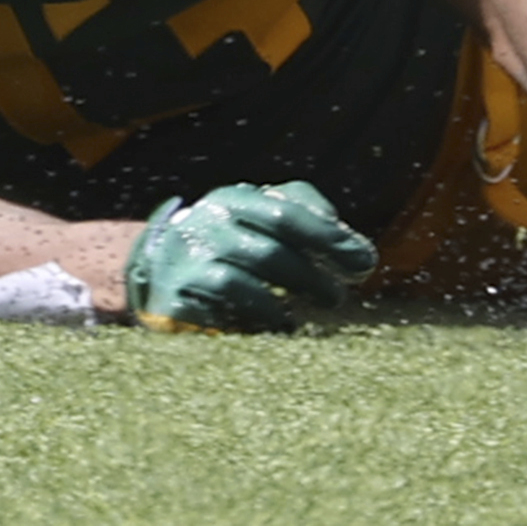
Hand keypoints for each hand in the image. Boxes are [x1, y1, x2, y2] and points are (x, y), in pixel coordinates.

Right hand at [124, 181, 379, 331]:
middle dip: (313, 275)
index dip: (329, 238)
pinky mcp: (177, 296)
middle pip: (271, 248)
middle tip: (339, 296)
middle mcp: (206, 222)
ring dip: (290, 300)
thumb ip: (306, 218)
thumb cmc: (230, 245)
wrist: (162, 273)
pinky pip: (227, 307)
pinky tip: (282, 325)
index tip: (364, 262)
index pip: (285, 211)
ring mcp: (188, 259)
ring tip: (314, 311)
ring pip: (249, 280)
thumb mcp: (260, 219)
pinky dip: (262, 317)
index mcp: (233, 199)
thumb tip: (358, 250)